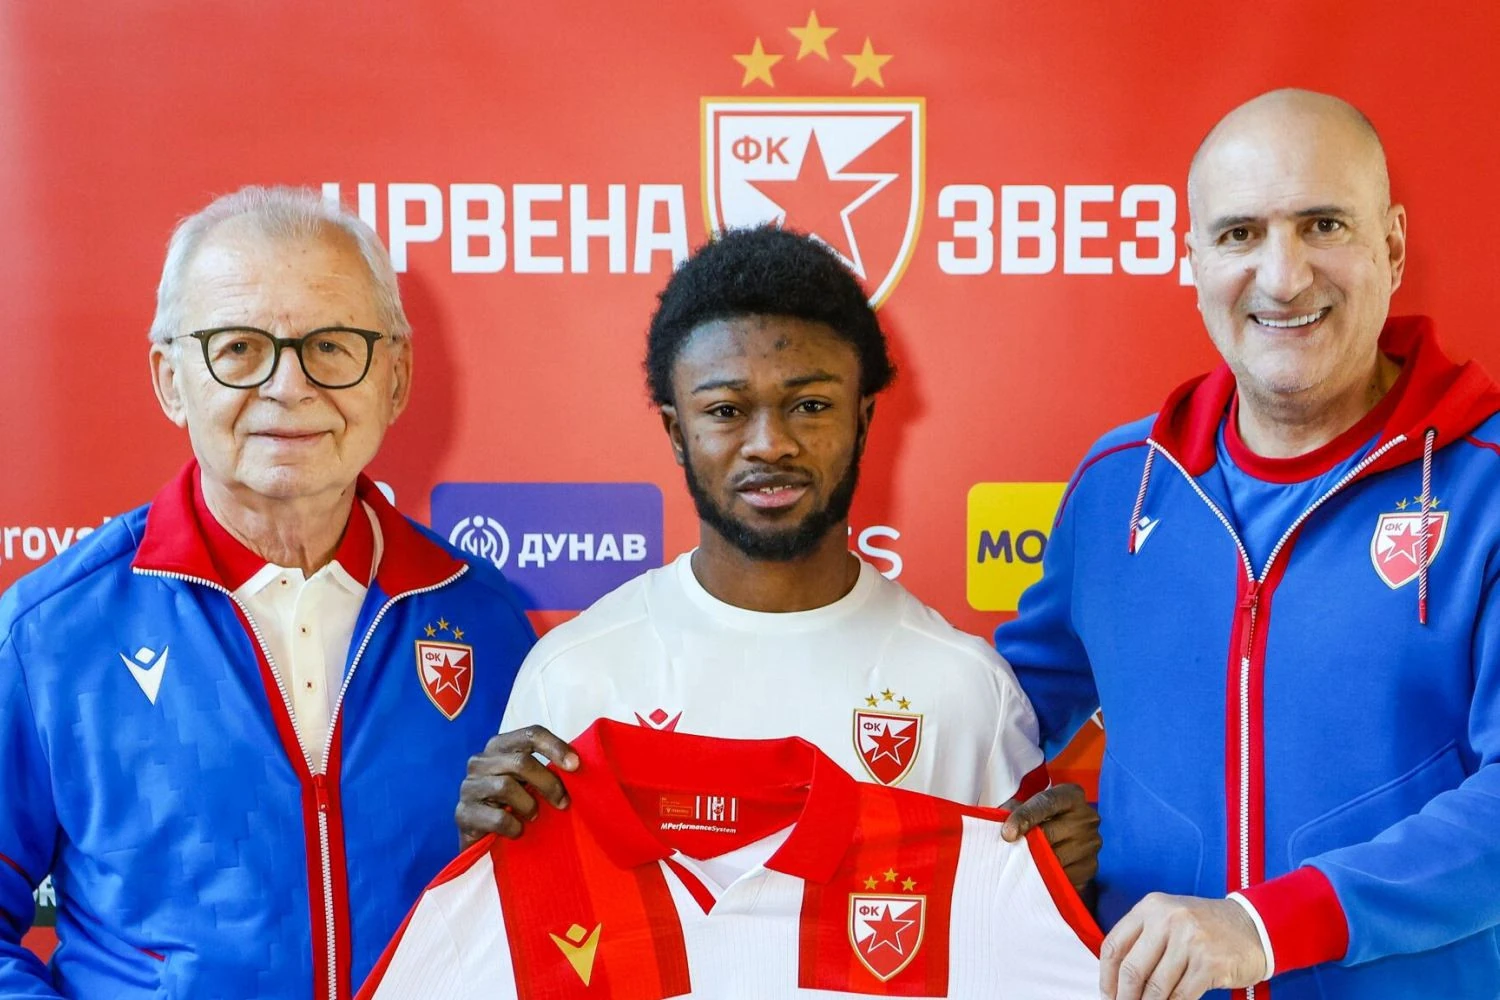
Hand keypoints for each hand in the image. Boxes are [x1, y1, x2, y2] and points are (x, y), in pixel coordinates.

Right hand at [454, 725, 578, 847]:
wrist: (481, 838)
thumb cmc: (512, 804)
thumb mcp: (529, 781)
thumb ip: (546, 769)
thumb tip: (577, 765)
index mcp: (499, 746)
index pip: (531, 734)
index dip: (555, 747)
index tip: (576, 765)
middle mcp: (480, 761)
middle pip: (521, 762)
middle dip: (548, 783)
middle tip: (563, 802)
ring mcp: (468, 787)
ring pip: (506, 787)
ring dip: (529, 806)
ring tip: (533, 817)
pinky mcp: (462, 814)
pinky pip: (497, 817)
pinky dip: (514, 827)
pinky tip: (518, 831)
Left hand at [1000, 783, 1100, 888]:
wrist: (1067, 838)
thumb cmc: (1042, 817)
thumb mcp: (1028, 805)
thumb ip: (1014, 808)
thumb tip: (1000, 821)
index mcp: (1071, 795)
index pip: (1047, 802)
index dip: (1025, 816)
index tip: (1007, 833)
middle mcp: (1087, 818)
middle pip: (1050, 833)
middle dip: (1026, 844)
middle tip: (1008, 852)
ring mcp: (1091, 844)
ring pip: (1055, 858)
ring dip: (1034, 863)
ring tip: (1020, 863)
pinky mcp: (1091, 868)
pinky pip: (1063, 877)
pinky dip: (1046, 878)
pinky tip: (1036, 873)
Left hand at [1099, 893, 1267, 999]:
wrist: (1254, 926)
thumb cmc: (1206, 927)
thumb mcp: (1170, 919)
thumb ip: (1144, 940)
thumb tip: (1117, 979)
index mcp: (1151, 907)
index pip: (1114, 945)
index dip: (1106, 976)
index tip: (1107, 994)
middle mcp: (1168, 920)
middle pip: (1132, 969)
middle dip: (1124, 997)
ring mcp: (1190, 941)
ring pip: (1156, 987)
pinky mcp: (1209, 964)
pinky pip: (1180, 996)